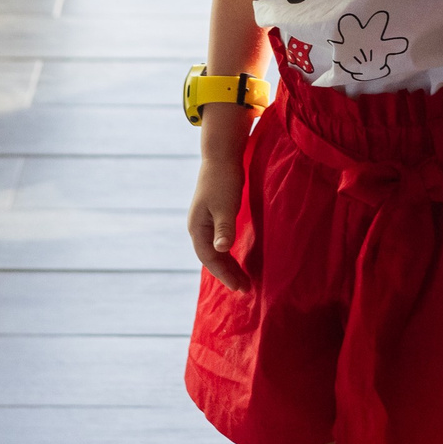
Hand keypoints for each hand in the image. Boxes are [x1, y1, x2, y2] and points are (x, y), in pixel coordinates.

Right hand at [188, 152, 248, 291]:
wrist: (222, 155)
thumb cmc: (224, 180)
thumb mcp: (226, 205)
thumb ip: (224, 228)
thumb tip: (221, 250)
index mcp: (197, 227)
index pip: (209, 258)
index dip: (223, 274)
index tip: (239, 286)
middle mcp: (198, 227)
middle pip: (211, 257)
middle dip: (227, 273)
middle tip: (245, 288)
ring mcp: (205, 222)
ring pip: (215, 250)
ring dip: (228, 265)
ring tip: (243, 279)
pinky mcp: (214, 216)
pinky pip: (220, 241)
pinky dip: (229, 253)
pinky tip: (238, 257)